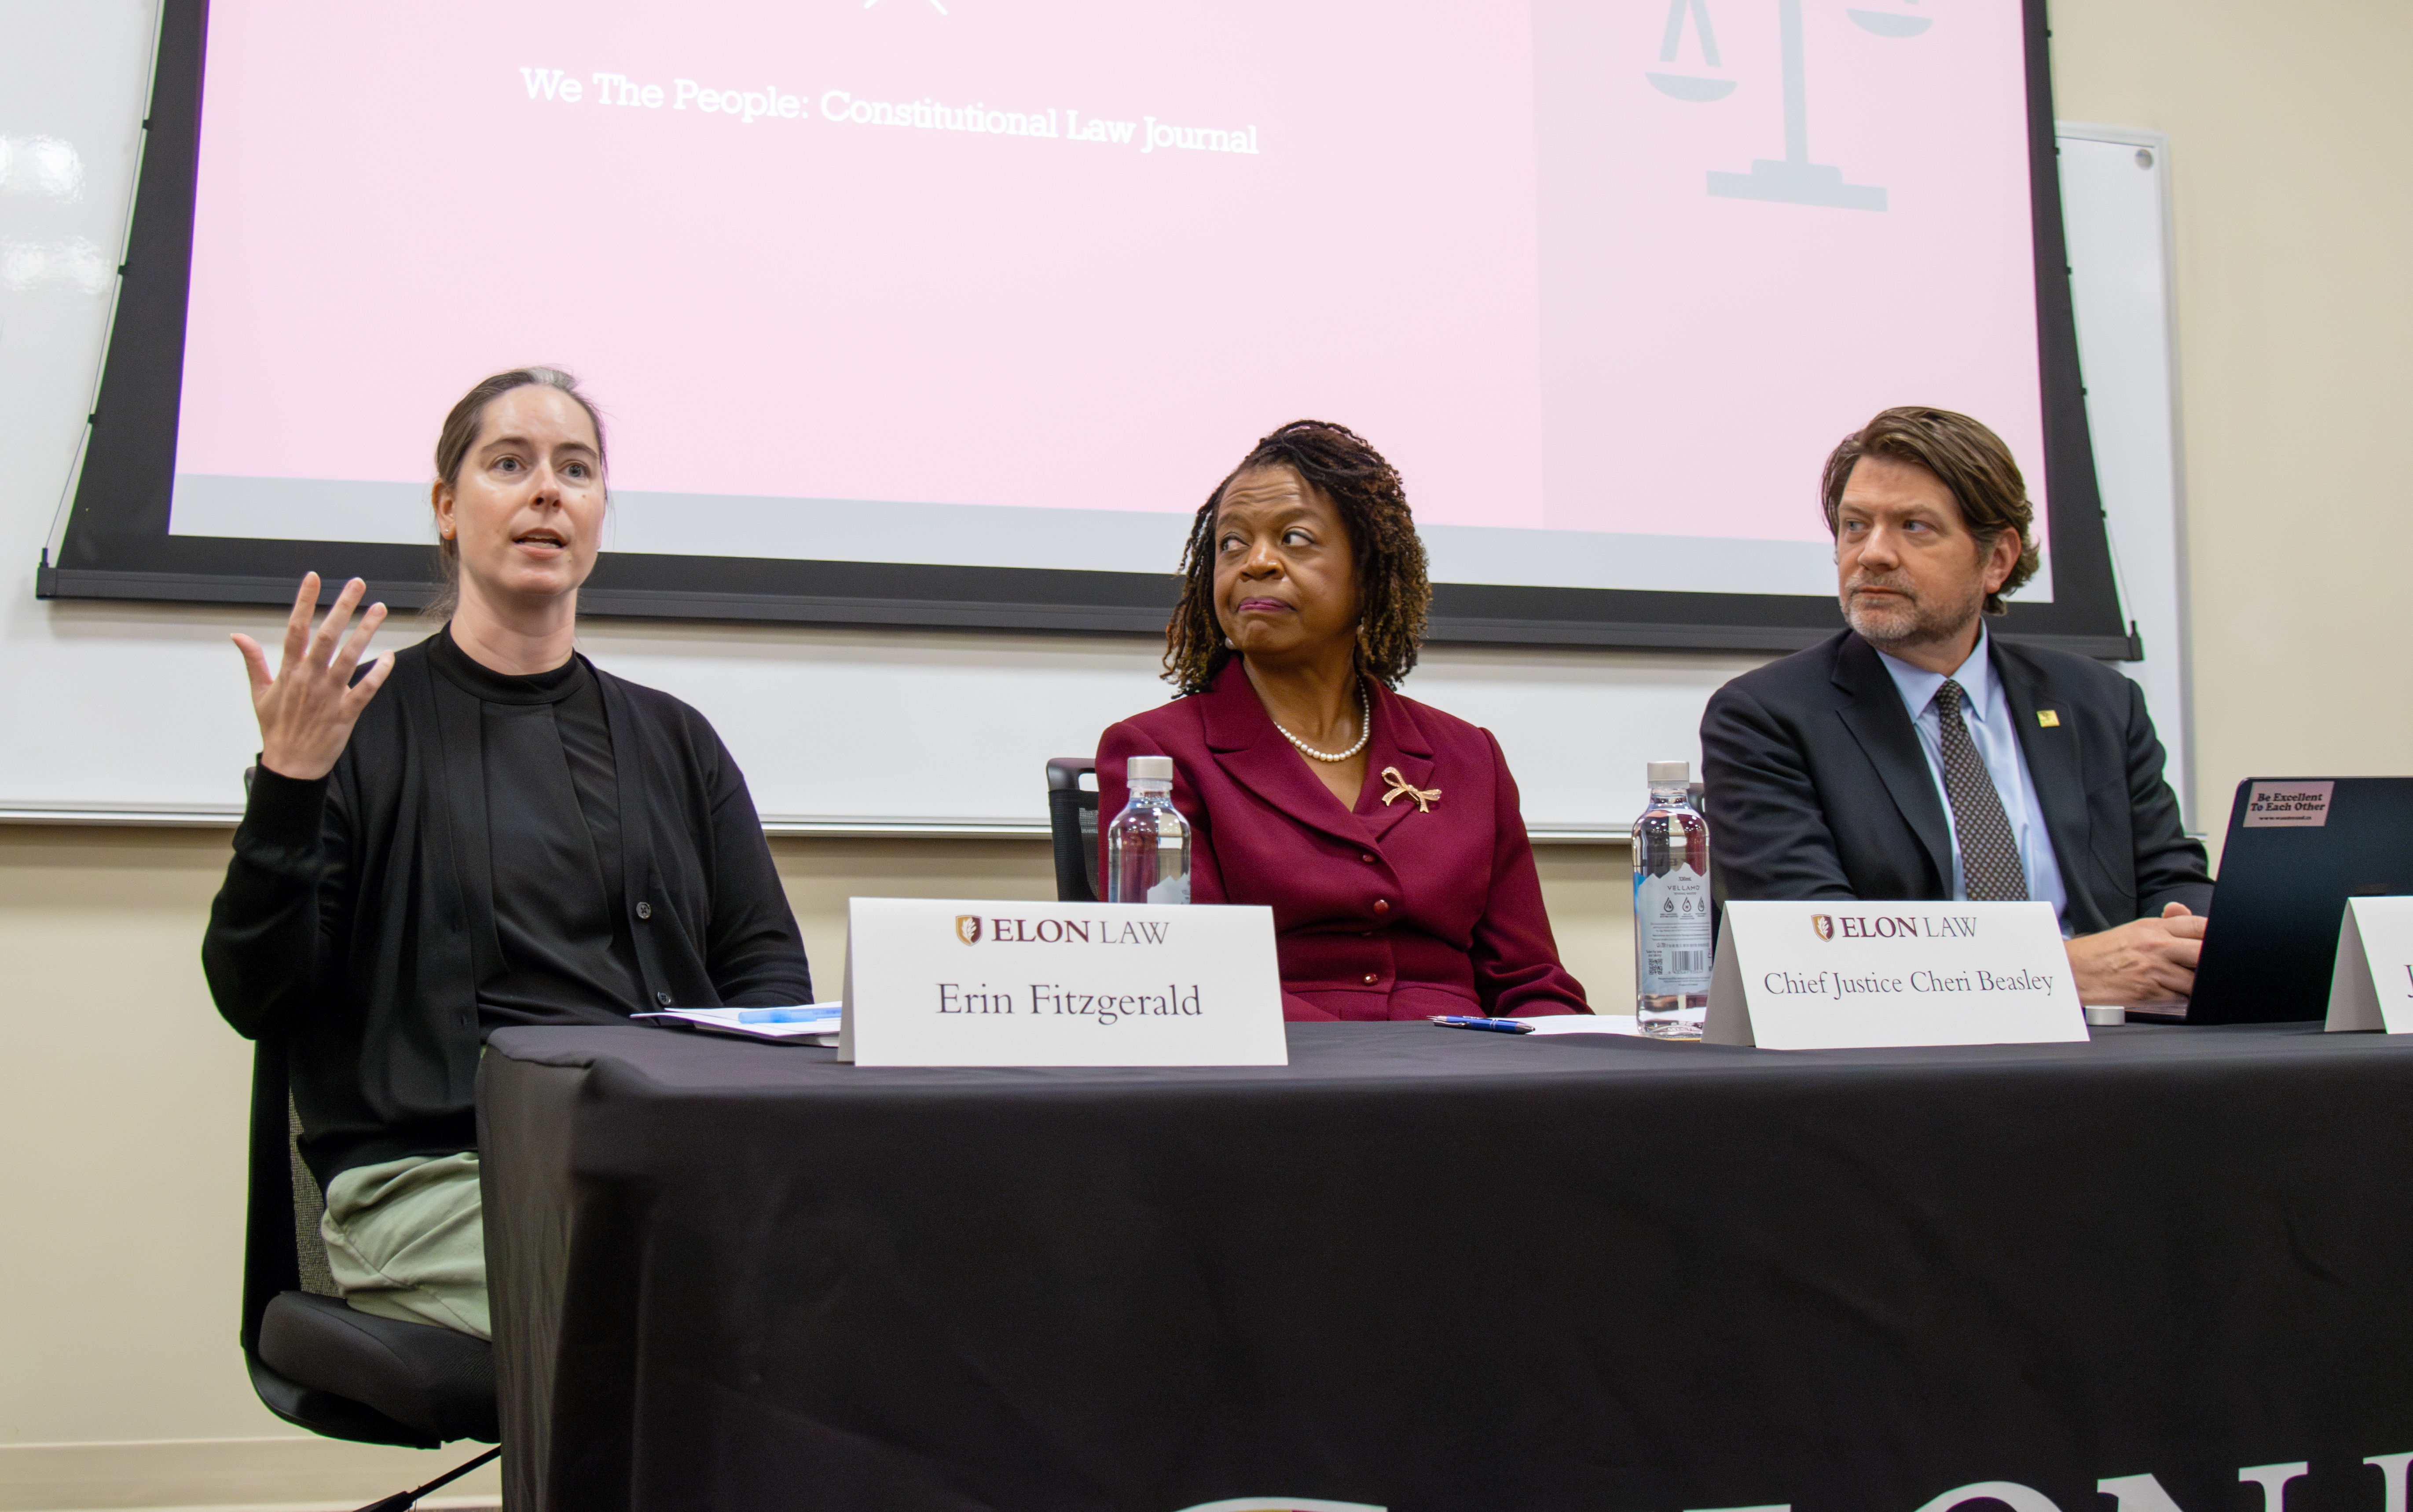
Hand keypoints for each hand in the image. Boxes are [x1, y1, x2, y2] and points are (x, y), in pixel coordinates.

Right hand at [233, 573, 394, 781]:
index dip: (304, 601)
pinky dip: (377, 673)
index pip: (295, 628)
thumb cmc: (276, 727)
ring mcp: (328, 695)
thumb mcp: (259, 693)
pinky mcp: (345, 713)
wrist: (290, 765)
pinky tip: (389, 656)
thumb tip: (237, 635)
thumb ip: (253, 661)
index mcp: (288, 671)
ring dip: (365, 632)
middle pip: (326, 636)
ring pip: (349, 657)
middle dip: (342, 608)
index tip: (314, 578)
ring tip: (379, 608)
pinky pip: (365, 690)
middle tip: (358, 584)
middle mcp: (308, 678)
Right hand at [2064, 903, 2206, 1008]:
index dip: (2214, 935)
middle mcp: (2155, 945)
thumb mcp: (2131, 930)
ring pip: (2194, 980)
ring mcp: (2153, 969)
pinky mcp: (2148, 992)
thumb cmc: (2100, 953)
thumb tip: (2182, 910)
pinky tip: (2166, 992)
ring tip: (2179, 981)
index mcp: (2152, 927)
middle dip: (2208, 962)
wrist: (2072, 972)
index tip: (2217, 943)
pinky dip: (2178, 998)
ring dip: (2192, 984)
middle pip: (2203, 952)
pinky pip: (2178, 998)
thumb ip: (2163, 923)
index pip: (2198, 925)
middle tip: (2204, 966)